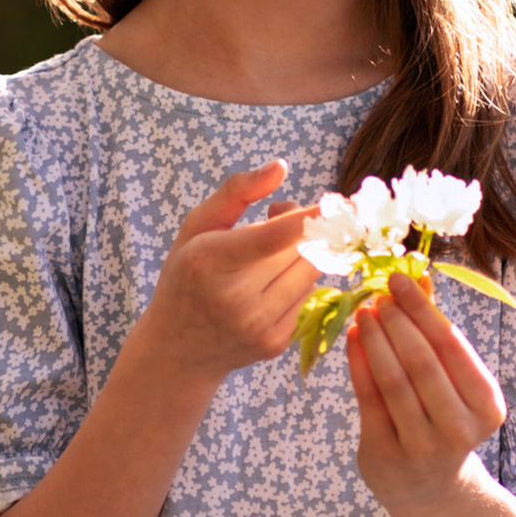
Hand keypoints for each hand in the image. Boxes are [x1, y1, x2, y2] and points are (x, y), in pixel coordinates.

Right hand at [138, 160, 318, 390]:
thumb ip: (237, 191)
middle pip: (300, 250)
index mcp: (209, 262)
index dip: (309, 218)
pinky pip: (309, 296)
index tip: (337, 202)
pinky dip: (300, 281)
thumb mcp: (197, 227)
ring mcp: (258, 325)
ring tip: (272, 250)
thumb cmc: (187, 275)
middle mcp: (235, 299)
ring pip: (311, 272)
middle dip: (302, 227)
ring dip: (304, 252)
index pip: (271, 238)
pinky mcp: (276, 343)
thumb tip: (281, 167)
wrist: (177, 349)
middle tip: (276, 216)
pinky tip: (273, 282)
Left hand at [345, 271, 507, 516]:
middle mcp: (458, 430)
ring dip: (374, 339)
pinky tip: (353, 338)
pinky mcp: (384, 455)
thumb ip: (436, 332)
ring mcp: (420, 447)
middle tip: (378, 294)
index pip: (451, 346)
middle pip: (421, 362)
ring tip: (364, 312)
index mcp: (487, 407)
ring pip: (392, 380)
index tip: (399, 280)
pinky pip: (368, 399)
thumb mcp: (454, 380)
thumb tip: (417, 276)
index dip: (421, 309)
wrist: (430, 487)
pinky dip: (358, 362)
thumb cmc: (444, 417)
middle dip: (396, 321)